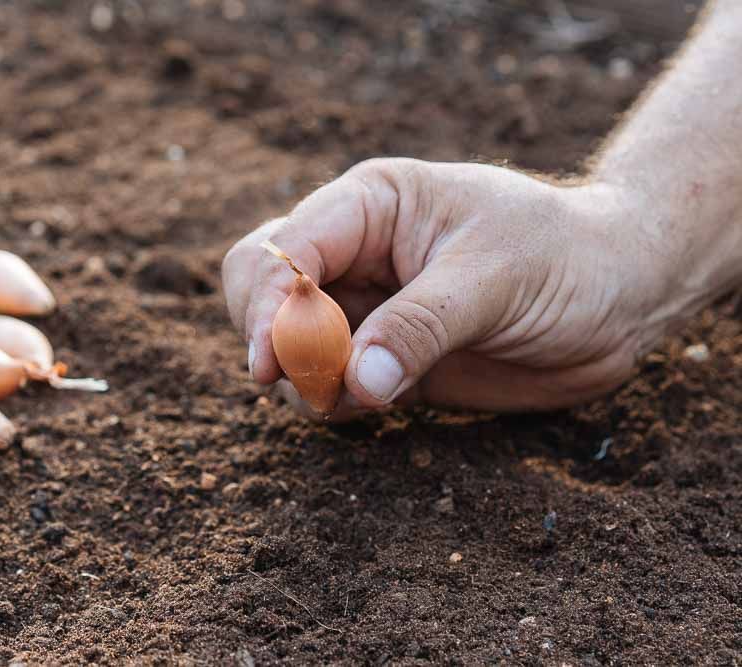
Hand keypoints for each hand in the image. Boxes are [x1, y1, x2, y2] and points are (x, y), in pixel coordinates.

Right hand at [223, 158, 666, 418]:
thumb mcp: (495, 280)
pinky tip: (373, 403)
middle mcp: (353, 251)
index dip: (267, 304)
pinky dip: (330, 401)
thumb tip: (357, 382)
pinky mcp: (382, 356)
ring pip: (285, 341)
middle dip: (272, 338)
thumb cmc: (565, 259)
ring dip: (301, 378)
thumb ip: (420, 326)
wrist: (617, 298)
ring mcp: (364, 305)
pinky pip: (325, 381)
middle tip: (308, 384)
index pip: (284, 247)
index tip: (272, 362)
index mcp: (371, 205)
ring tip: (353, 398)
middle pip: (261, 287)